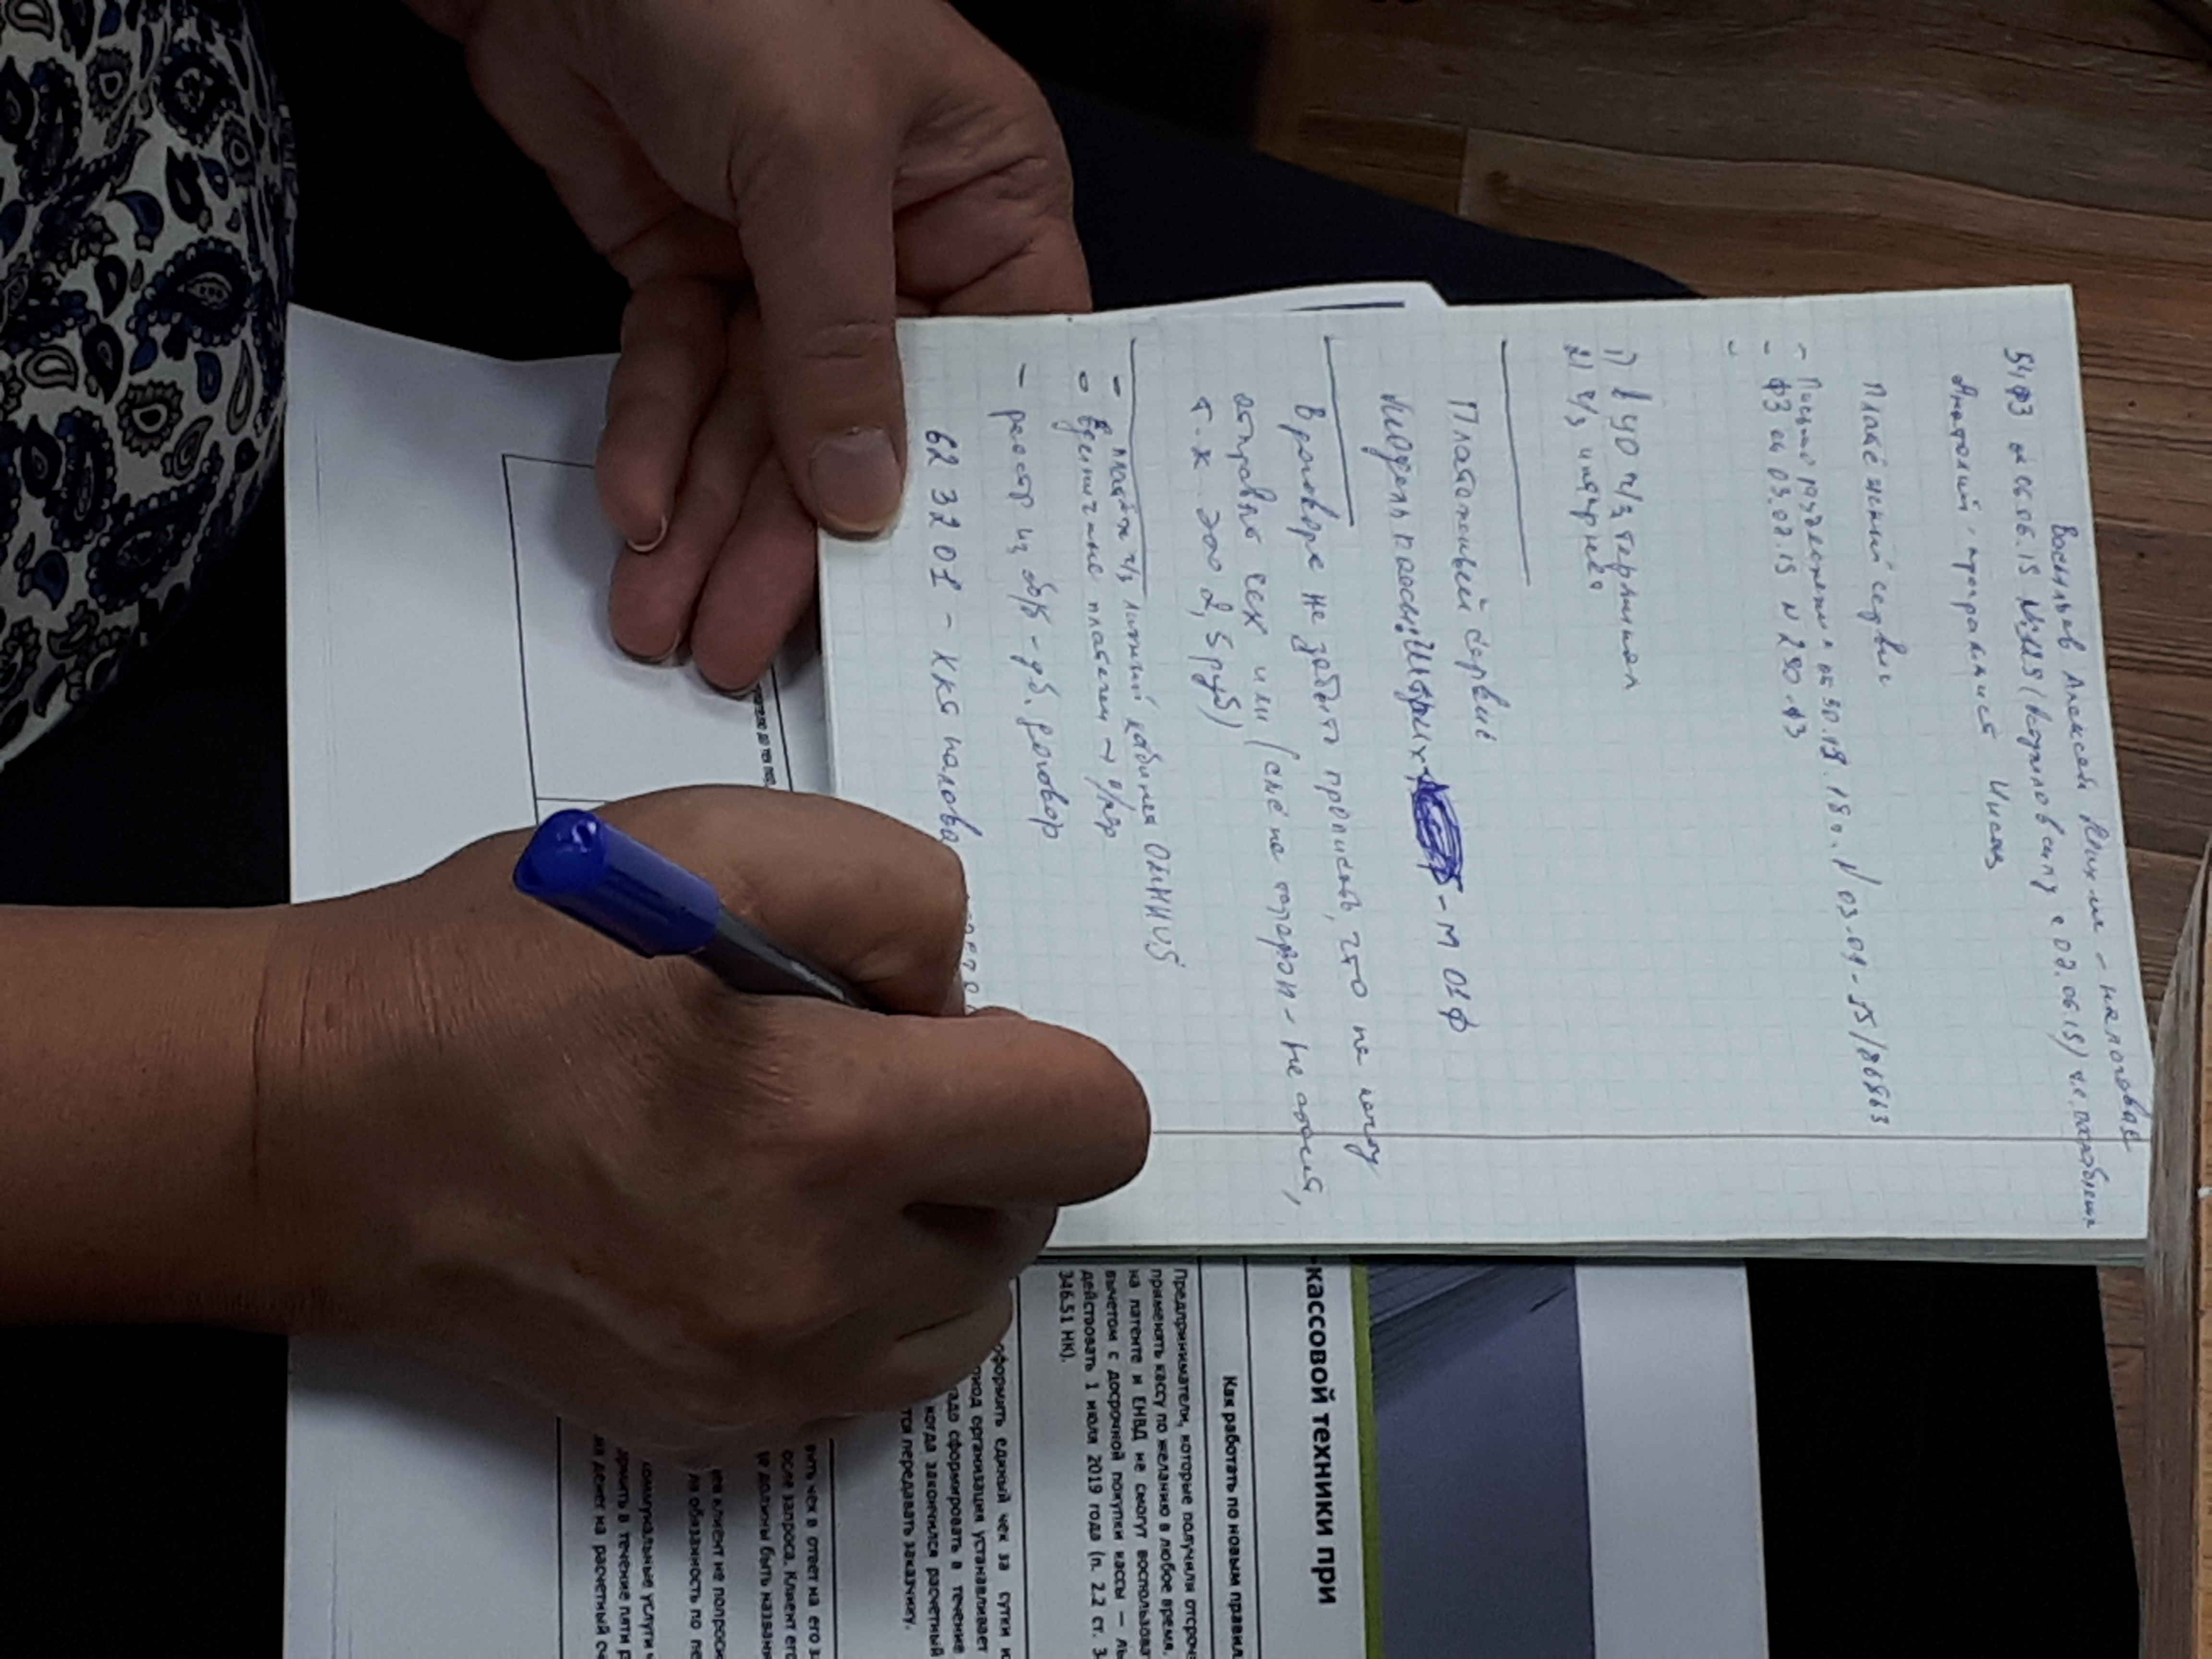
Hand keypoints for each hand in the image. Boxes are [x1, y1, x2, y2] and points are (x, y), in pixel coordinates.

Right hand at [254, 787, 1146, 1459]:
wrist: (319, 1127)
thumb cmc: (496, 972)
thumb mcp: (709, 841)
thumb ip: (895, 891)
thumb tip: (959, 1001)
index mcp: (820, 1129)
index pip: (1091, 1120)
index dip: (1035, 1054)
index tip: (929, 1031)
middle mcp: (813, 1284)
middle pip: (1027, 1211)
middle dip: (971, 1133)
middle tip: (843, 1075)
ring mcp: (764, 1380)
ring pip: (968, 1308)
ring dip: (928, 1225)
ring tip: (805, 1154)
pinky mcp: (716, 1431)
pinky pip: (876, 1375)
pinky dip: (860, 1302)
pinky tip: (759, 1225)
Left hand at [413, 0, 1090, 688]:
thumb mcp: (811, 151)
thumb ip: (839, 334)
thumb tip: (865, 494)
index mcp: (982, 200)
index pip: (996, 378)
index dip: (962, 491)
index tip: (926, 607)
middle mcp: (896, 243)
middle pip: (857, 427)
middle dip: (787, 541)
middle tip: (742, 646)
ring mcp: (788, 260)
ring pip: (757, 422)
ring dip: (705, 520)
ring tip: (668, 619)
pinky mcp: (692, 263)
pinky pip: (678, 374)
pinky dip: (650, 437)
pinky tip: (635, 510)